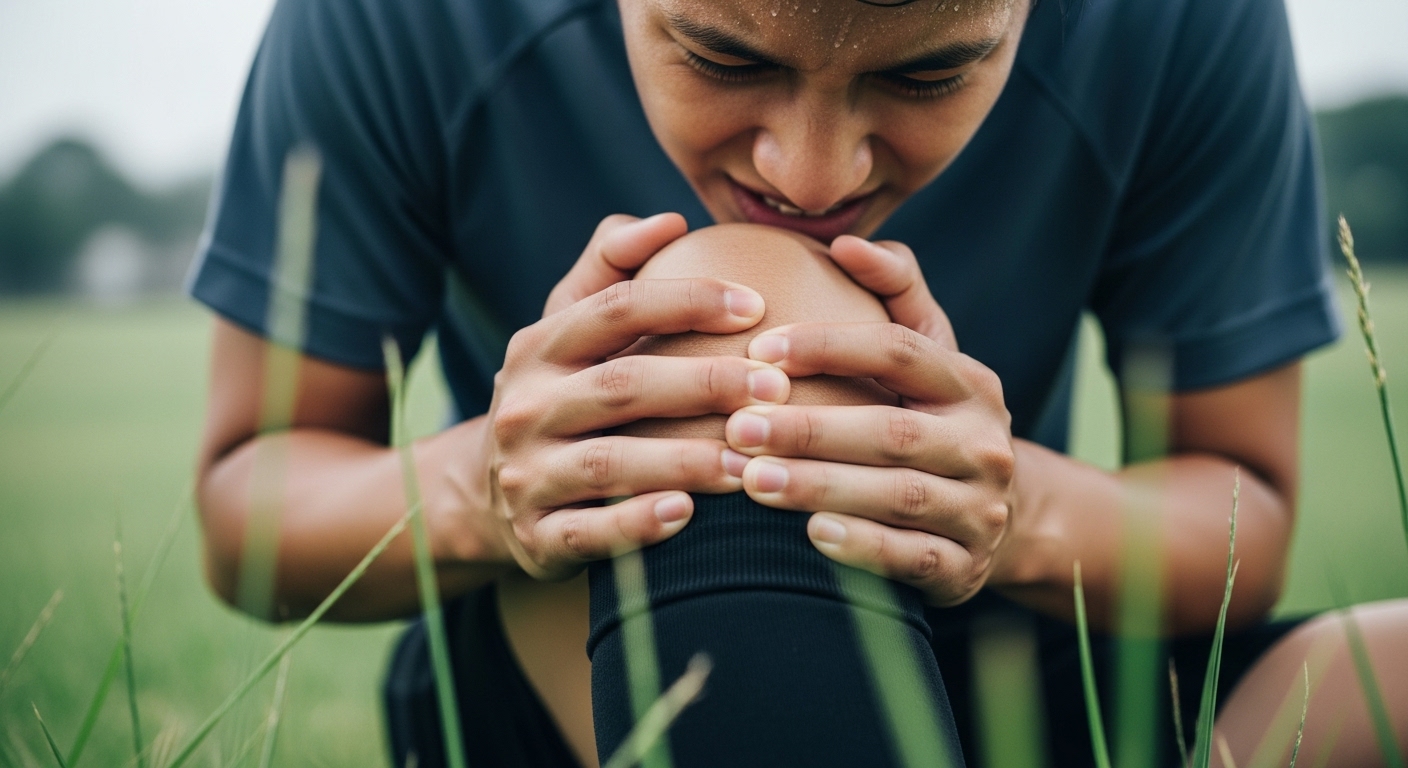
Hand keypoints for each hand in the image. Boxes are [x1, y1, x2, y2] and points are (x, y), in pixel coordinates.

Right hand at [482, 213, 790, 579]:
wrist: (481, 493)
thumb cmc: (557, 395)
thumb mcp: (565, 328)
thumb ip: (610, 268)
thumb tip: (668, 220)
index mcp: (539, 346)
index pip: (616, 309)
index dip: (687, 301)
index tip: (757, 306)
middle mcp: (526, 406)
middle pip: (622, 386)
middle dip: (704, 385)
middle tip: (776, 388)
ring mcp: (526, 475)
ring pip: (610, 464)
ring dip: (686, 460)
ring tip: (751, 459)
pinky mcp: (536, 536)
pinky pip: (589, 532)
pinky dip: (637, 525)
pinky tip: (689, 515)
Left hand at [726, 236, 1013, 605]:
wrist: (998, 520)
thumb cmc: (932, 422)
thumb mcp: (929, 357)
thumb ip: (895, 292)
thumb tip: (848, 242)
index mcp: (971, 383)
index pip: (900, 351)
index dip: (830, 346)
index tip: (760, 350)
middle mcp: (984, 443)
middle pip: (892, 431)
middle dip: (810, 429)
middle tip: (738, 426)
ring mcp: (981, 510)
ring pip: (897, 495)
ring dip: (821, 486)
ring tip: (751, 480)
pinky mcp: (965, 568)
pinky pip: (912, 558)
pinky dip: (862, 547)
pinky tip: (808, 535)